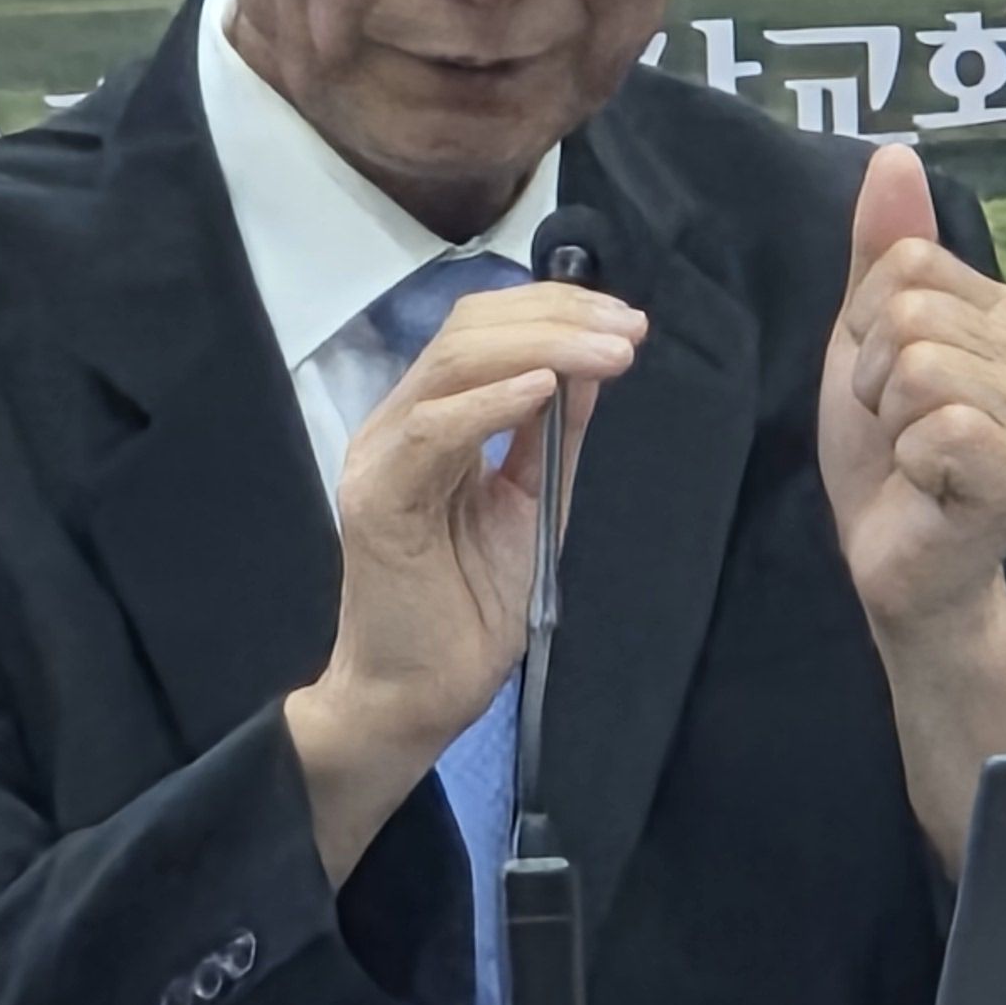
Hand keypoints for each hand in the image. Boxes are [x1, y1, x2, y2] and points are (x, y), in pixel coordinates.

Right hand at [285, 283, 643, 873]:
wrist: (420, 694)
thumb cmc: (471, 606)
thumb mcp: (530, 502)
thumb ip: (551, 435)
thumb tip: (592, 362)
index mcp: (428, 419)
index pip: (480, 330)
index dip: (554, 310)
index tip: (626, 321)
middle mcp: (396, 424)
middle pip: (467, 330)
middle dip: (557, 317)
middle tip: (628, 328)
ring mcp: (381, 456)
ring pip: (453, 364)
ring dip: (542, 346)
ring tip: (608, 352)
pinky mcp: (378, 500)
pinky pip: (433, 431)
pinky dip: (491, 403)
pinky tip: (544, 388)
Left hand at [816, 146, 1005, 646]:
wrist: (895, 560)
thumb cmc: (883, 454)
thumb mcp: (865, 337)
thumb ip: (882, 249)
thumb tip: (896, 155)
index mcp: (1005, 312)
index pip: (909, 260)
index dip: (866, 322)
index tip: (879, 377)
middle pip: (910, 312)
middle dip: (871, 375)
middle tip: (892, 424)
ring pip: (919, 367)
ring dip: (887, 419)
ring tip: (907, 452)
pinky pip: (940, 426)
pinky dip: (909, 457)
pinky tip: (926, 483)